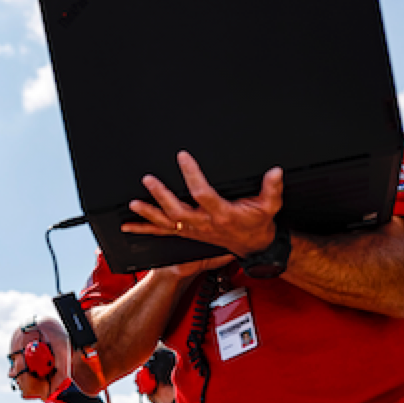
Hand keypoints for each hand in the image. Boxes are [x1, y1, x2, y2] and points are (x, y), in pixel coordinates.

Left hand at [123, 151, 283, 256]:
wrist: (252, 245)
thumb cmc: (257, 223)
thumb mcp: (270, 205)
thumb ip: (272, 188)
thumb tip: (275, 171)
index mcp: (222, 214)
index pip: (203, 193)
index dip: (192, 175)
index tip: (182, 157)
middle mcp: (204, 223)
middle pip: (178, 211)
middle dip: (162, 196)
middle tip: (149, 181)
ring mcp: (193, 230)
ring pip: (167, 223)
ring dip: (148, 215)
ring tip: (133, 204)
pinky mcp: (187, 232)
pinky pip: (162, 233)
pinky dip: (144, 230)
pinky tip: (128, 226)